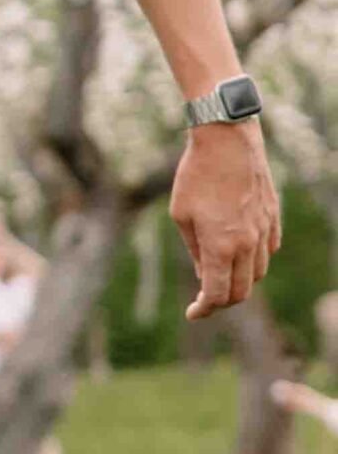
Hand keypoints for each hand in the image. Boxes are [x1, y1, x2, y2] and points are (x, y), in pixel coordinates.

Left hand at [173, 118, 277, 321]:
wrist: (227, 140)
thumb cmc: (195, 175)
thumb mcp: (181, 215)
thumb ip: (195, 250)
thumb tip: (205, 274)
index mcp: (221, 247)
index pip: (217, 294)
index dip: (204, 310)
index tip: (192, 313)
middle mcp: (247, 243)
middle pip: (241, 290)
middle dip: (222, 301)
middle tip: (205, 300)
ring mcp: (263, 229)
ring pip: (257, 272)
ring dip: (240, 280)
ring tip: (220, 275)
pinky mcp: (272, 216)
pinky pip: (269, 249)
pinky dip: (255, 259)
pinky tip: (241, 253)